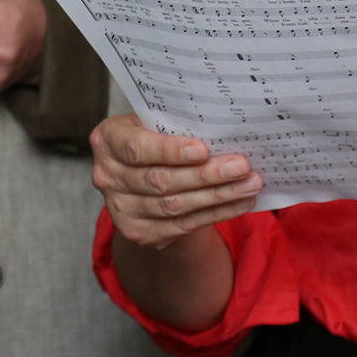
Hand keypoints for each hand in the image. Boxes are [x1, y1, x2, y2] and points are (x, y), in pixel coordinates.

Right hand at [90, 114, 262, 249]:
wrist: (143, 176)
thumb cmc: (153, 138)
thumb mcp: (153, 123)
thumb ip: (174, 126)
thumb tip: (222, 130)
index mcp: (108, 141)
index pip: (136, 148)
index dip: (169, 151)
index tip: (203, 149)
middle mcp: (107, 176)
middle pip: (160, 180)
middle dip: (204, 175)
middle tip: (240, 166)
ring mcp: (121, 208)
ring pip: (175, 206)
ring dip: (217, 196)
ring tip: (249, 184)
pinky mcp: (140, 232)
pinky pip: (184, 225)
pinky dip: (216, 213)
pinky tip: (240, 202)